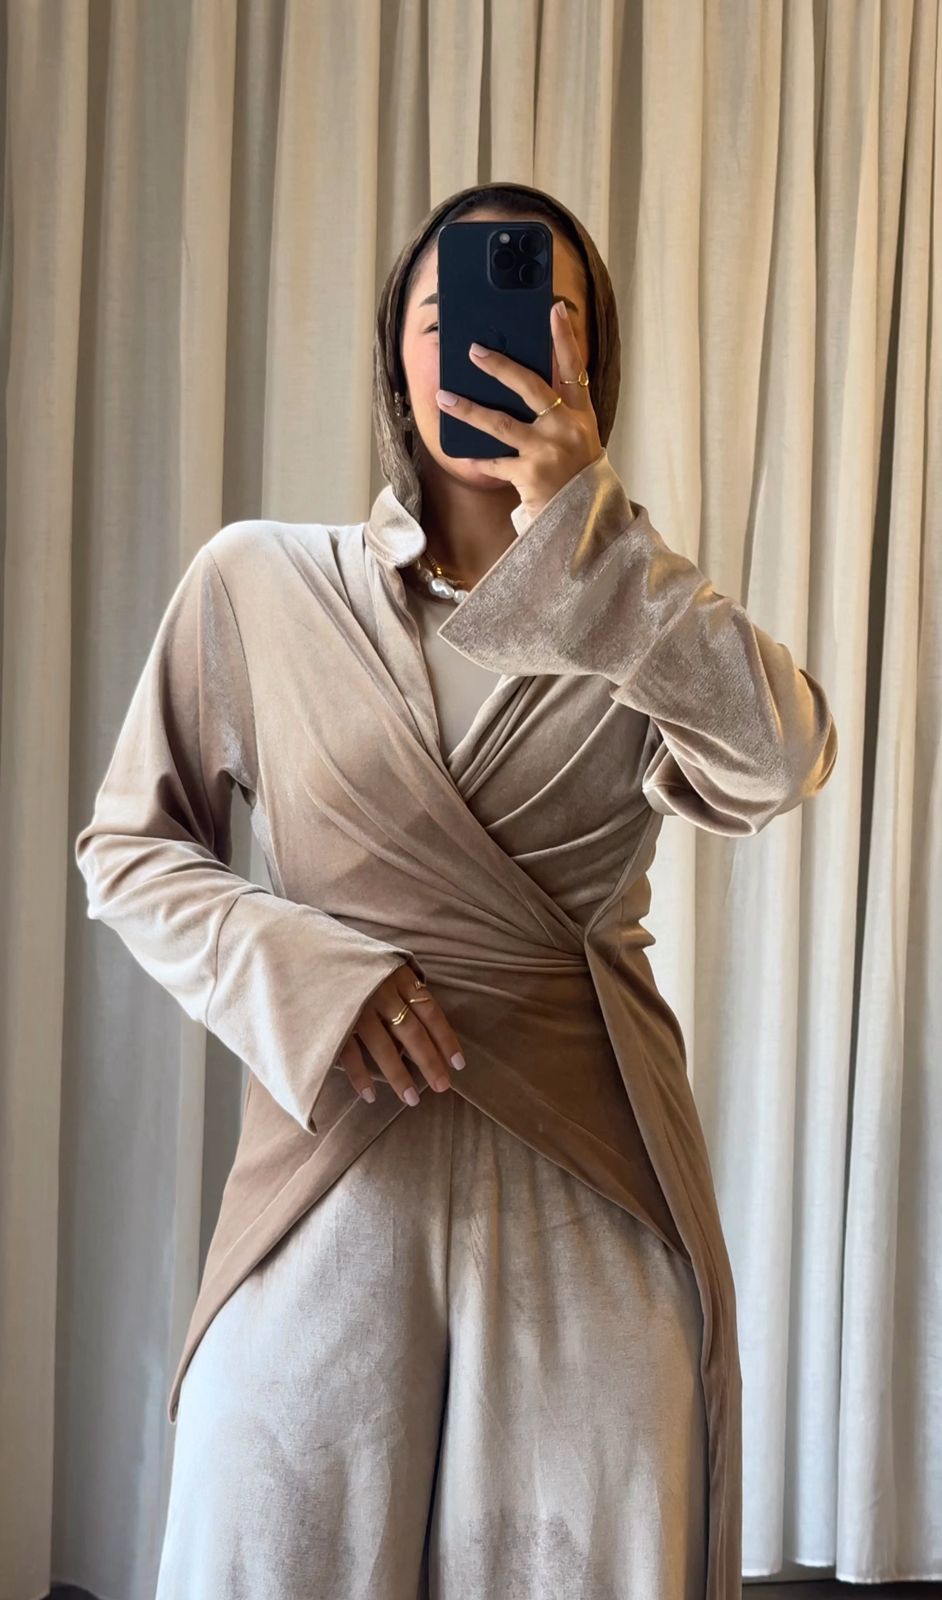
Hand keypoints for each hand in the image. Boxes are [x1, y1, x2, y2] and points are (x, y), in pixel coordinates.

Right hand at [336, 962, 465, 1107]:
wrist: (297, 944)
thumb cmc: (346, 958)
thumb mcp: (380, 961)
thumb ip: (401, 984)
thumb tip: (423, 1015)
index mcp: (397, 976)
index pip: (431, 1012)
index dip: (446, 1040)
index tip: (459, 1065)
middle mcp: (381, 991)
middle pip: (412, 1033)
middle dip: (429, 1063)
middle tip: (442, 1087)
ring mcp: (356, 1006)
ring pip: (384, 1047)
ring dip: (399, 1076)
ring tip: (411, 1100)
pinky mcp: (331, 1020)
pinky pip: (350, 1053)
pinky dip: (361, 1076)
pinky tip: (371, 1096)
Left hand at [435, 299, 603, 523]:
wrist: (586, 519)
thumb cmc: (577, 475)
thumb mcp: (578, 438)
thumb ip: (559, 413)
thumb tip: (519, 384)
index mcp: (581, 415)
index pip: (574, 369)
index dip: (565, 338)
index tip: (555, 310)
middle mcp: (565, 428)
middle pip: (530, 387)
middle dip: (500, 366)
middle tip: (474, 350)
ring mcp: (546, 451)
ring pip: (500, 423)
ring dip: (468, 409)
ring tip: (443, 397)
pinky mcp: (529, 474)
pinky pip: (495, 462)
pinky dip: (478, 458)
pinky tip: (462, 452)